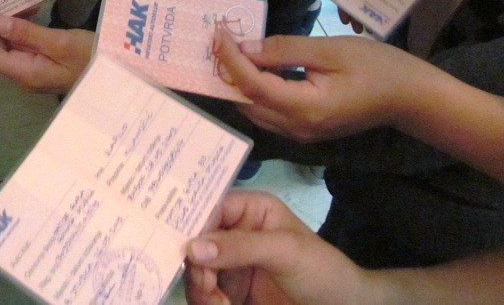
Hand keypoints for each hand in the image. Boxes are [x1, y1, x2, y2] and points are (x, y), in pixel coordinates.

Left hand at [0, 15, 92, 93]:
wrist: (116, 73)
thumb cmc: (90, 58)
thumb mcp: (61, 43)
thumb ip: (28, 33)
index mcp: (24, 71)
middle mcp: (23, 72)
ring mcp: (33, 67)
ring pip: (11, 44)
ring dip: (10, 23)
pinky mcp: (43, 61)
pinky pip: (26, 44)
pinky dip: (24, 27)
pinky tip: (29, 8)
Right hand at [186, 190, 369, 304]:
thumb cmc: (323, 271)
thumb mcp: (285, 251)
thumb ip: (240, 247)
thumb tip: (192, 247)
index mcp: (249, 211)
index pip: (209, 207)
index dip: (190, 224)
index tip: (179, 246)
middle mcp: (234, 234)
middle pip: (195, 244)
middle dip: (196, 266)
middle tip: (206, 287)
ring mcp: (231, 266)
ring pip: (195, 273)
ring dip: (200, 290)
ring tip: (217, 304)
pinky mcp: (231, 293)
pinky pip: (204, 295)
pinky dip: (207, 303)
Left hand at [213, 30, 419, 141]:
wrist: (410, 98)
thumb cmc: (377, 67)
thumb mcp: (330, 50)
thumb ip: (284, 50)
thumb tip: (245, 49)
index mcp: (305, 109)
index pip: (253, 86)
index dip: (231, 60)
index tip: (217, 33)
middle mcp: (298, 128)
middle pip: (248, 103)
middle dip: (228, 73)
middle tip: (217, 40)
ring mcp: (302, 133)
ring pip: (255, 110)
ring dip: (239, 83)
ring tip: (229, 50)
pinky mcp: (306, 129)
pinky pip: (270, 112)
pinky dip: (255, 90)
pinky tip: (253, 67)